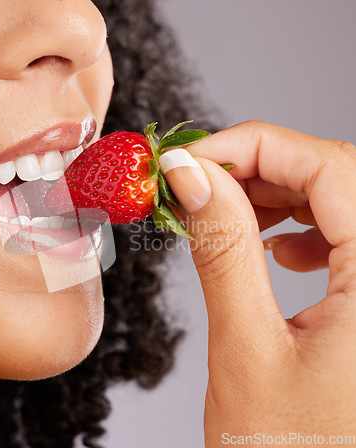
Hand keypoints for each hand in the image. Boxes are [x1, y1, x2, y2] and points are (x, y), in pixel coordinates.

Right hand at [159, 121, 355, 446]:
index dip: (252, 147)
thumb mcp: (245, 347)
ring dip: (278, 195)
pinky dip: (304, 226)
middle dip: (259, 168)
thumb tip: (192, 177)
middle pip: (337, 176)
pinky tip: (276, 248)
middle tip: (197, 183)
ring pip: (342, 201)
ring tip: (227, 212)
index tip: (191, 158)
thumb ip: (223, 250)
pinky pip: (349, 236)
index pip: (328, 166)